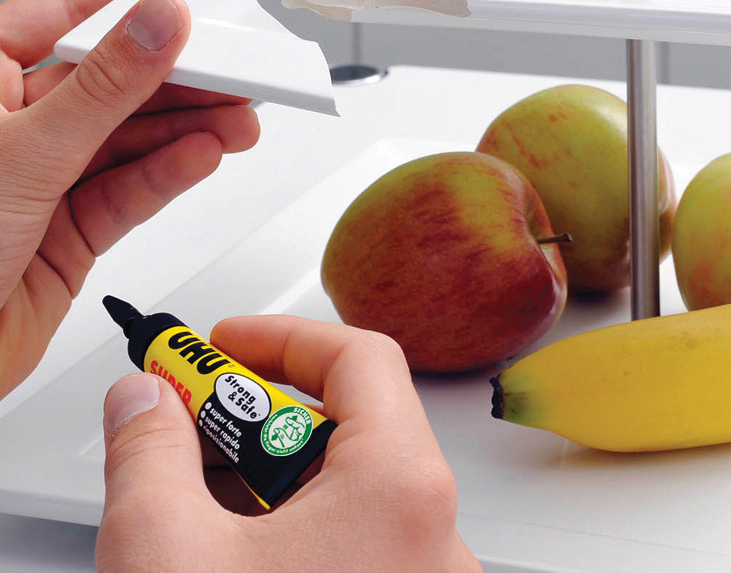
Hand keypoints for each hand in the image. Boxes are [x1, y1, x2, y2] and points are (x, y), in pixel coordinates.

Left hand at [0, 0, 259, 397]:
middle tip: (238, 64)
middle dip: (180, 71)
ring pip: (133, 136)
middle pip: (115, 78)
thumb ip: (104, 87)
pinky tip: (203, 155)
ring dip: (189, 127)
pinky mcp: (73, 226)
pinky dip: (170, 174)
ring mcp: (48, 175)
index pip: (62, 9)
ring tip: (238, 116)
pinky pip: (132, 189)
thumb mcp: (23, 150)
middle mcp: (17, 122)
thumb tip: (160, 22)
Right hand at [97, 317, 482, 572]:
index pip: (358, 355)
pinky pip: (357, 534)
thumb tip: (141, 402)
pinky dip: (296, 524)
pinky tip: (236, 548)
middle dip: (261, 415)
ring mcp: (422, 571)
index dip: (281, 337)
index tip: (222, 342)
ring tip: (203, 499)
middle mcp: (433, 529)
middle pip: (350, 419)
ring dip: (273, 477)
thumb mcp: (166, 555)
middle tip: (193, 425)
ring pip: (349, 483)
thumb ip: (147, 456)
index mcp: (401, 488)